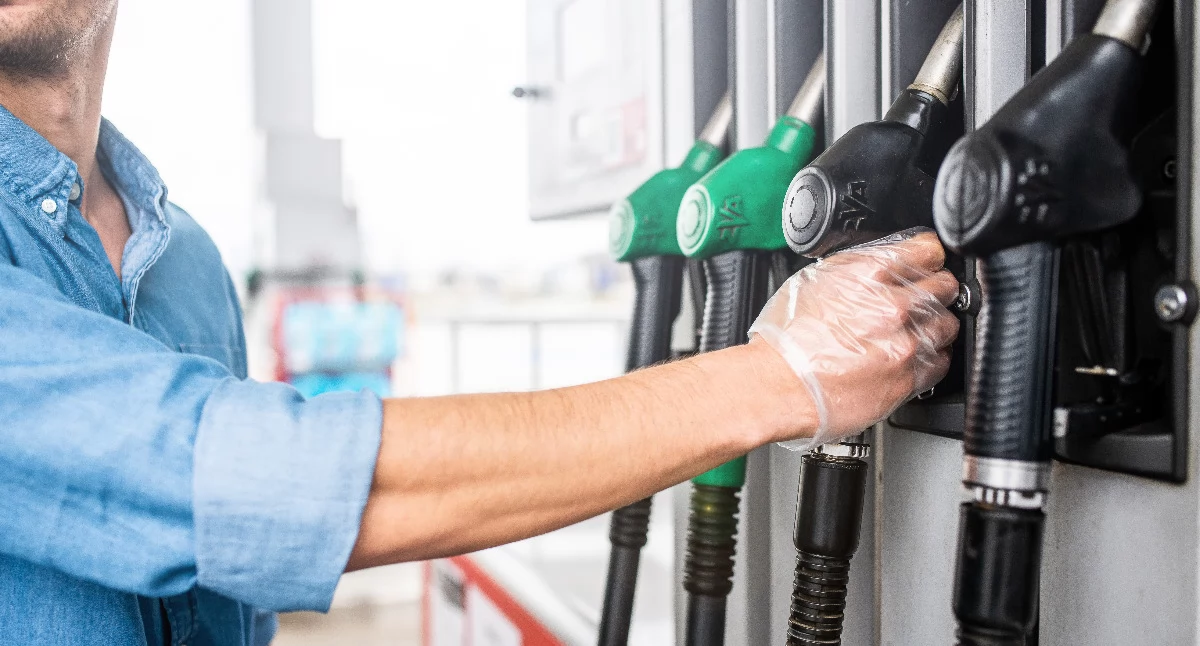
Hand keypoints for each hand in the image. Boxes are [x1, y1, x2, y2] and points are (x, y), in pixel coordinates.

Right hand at [750, 229, 959, 447]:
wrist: (777, 387)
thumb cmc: (784, 340)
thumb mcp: (812, 280)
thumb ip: (855, 268)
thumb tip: (879, 262)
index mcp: (869, 274)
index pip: (927, 250)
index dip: (927, 255)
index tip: (926, 261)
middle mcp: (893, 305)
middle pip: (945, 286)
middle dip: (935, 288)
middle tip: (922, 296)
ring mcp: (905, 343)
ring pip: (948, 324)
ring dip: (935, 323)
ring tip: (915, 329)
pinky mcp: (908, 378)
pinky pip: (942, 361)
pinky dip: (933, 356)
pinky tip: (914, 355)